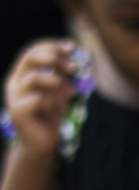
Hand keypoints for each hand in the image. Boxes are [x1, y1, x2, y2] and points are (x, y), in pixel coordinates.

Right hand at [4, 40, 76, 156]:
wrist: (42, 143)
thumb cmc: (50, 115)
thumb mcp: (59, 91)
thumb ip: (62, 76)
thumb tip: (73, 57)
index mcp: (22, 75)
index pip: (32, 52)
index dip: (51, 46)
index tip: (72, 47)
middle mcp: (14, 82)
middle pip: (29, 58)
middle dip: (54, 58)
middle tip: (73, 68)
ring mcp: (13, 97)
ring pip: (34, 78)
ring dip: (56, 82)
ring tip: (69, 92)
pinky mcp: (17, 112)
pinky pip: (38, 99)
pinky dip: (53, 101)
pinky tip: (60, 108)